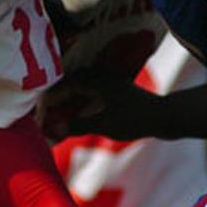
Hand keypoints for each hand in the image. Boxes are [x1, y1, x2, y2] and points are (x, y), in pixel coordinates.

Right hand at [38, 71, 158, 140]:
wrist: (167, 117)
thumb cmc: (135, 119)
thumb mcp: (103, 124)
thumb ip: (76, 125)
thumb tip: (51, 129)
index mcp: (95, 81)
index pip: (65, 84)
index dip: (50, 97)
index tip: (39, 108)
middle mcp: (102, 77)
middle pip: (72, 81)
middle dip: (58, 93)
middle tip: (46, 106)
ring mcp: (111, 83)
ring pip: (83, 84)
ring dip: (70, 94)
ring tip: (59, 107)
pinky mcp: (118, 91)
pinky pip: (92, 90)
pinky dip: (81, 98)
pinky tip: (80, 108)